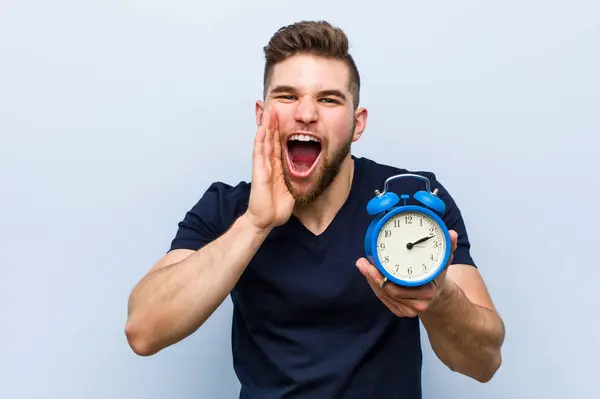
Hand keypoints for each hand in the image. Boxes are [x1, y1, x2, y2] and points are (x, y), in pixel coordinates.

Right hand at [246, 109, 294, 229]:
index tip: (286, 116)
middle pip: (271, 139)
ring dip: (266, 126)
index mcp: (278, 166)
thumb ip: (298, 178)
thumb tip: (311, 172)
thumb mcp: (293, 187)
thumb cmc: (278, 206)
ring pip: (264, 142)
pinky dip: (260, 139)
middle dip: (273, 123)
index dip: (282, 130)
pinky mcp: (258, 171)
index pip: (279, 144)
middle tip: (276, 107)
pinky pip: (259, 153)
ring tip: (268, 111)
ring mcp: (262, 166)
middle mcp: (269, 164)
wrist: (267, 219)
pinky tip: (262, 128)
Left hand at [356, 230, 457, 317]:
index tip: (372, 262)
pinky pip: (384, 299)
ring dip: (371, 280)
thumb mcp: (443, 261)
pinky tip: (369, 276)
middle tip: (362, 262)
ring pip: (383, 295)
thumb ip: (448, 247)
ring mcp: (408, 309)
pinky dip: (375, 287)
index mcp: (426, 292)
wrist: (440, 295)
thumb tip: (452, 233)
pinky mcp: (400, 310)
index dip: (382, 276)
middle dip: (371, 276)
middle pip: (387, 291)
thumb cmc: (437, 275)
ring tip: (362, 265)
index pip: (397, 288)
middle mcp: (417, 304)